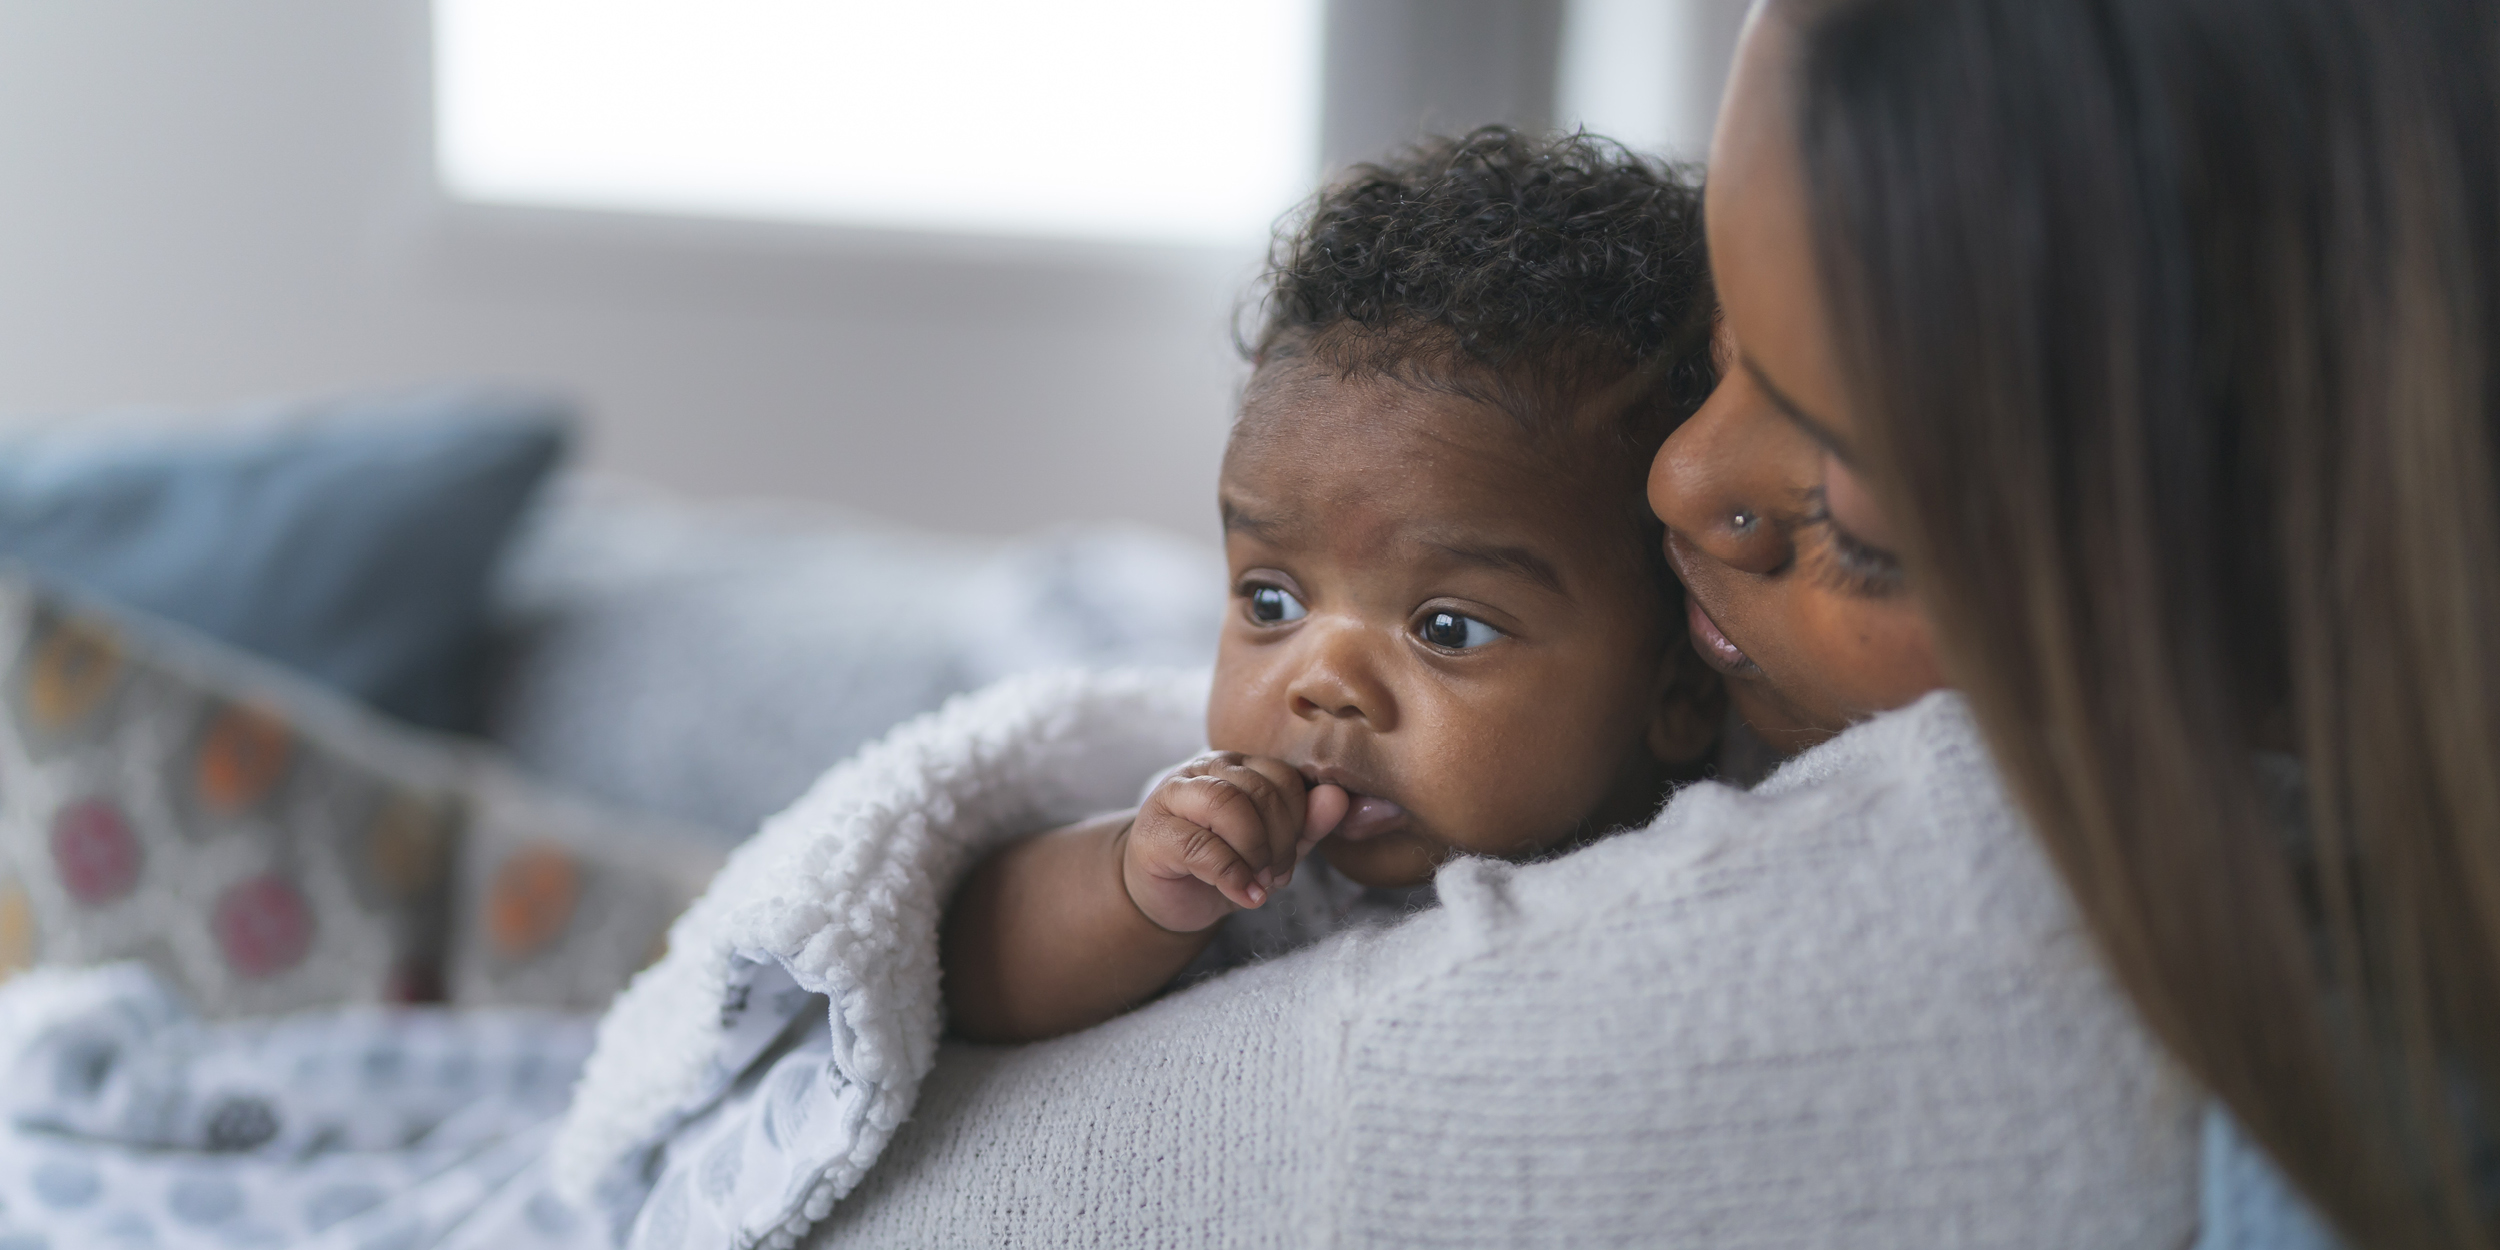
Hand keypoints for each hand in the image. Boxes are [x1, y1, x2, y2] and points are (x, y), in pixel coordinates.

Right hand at [1120, 753, 1348, 932]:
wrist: (1167, 898)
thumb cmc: (1222, 867)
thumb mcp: (1274, 850)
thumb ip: (1306, 825)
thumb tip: (1339, 798)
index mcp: (1238, 766)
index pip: (1283, 777)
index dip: (1298, 822)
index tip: (1290, 861)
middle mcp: (1204, 770)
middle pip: (1259, 790)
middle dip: (1280, 842)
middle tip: (1275, 876)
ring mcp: (1173, 796)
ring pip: (1227, 805)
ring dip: (1254, 852)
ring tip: (1258, 882)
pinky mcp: (1152, 832)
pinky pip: (1200, 846)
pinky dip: (1232, 876)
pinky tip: (1243, 894)